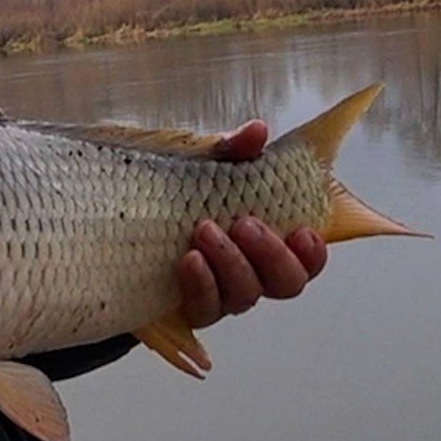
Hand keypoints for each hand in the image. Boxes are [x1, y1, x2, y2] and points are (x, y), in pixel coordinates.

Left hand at [177, 120, 328, 329]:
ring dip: (231, 263)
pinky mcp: (193, 307)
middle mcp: (254, 272)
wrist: (128, 220)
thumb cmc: (177, 193)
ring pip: (246, 296)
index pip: (307, 259)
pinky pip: (206, 308)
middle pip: (286, 283)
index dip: (312, 253)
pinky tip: (189, 259)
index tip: (302, 231)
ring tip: (205, 230)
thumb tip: (257, 131)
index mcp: (269, 241)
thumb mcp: (206, 165)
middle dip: (271, 254)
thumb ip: (235, 151)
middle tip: (244, 223)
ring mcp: (225, 293)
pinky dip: (202, 284)